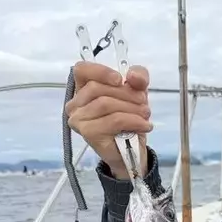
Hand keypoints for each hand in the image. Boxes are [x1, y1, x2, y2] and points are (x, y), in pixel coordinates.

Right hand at [65, 61, 152, 178]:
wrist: (132, 150)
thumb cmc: (128, 117)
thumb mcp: (137, 91)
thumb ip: (138, 77)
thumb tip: (133, 75)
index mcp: (82, 89)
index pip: (81, 70)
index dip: (101, 72)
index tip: (120, 80)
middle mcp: (75, 104)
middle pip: (97, 88)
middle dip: (126, 94)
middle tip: (144, 103)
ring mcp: (79, 120)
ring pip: (105, 104)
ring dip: (132, 108)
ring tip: (145, 115)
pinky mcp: (89, 133)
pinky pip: (113, 120)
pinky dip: (133, 121)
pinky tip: (145, 125)